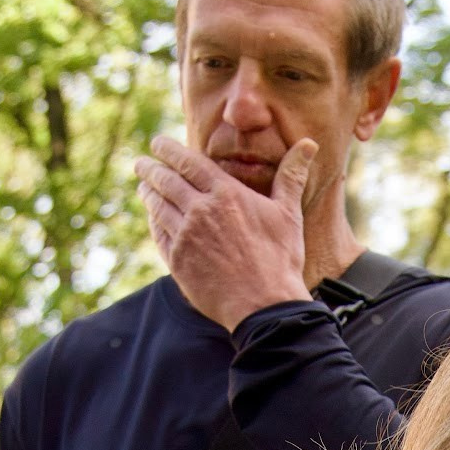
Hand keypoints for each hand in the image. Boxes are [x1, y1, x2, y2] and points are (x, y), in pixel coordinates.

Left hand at [134, 136, 314, 332]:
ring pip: (158, 206)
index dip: (169, 150)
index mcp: (226, 193)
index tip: (157, 143)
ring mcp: (186, 237)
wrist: (264, 306)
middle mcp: (200, 210)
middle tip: (141, 163)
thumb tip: (309, 143)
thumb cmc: (280, 259)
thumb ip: (291, 175)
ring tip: (144, 186)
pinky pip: (159, 234)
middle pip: (165, 181)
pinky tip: (154, 218)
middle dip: (150, 169)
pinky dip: (154, 221)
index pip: (188, 162)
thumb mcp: (289, 213)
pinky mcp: (178, 262)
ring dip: (148, 193)